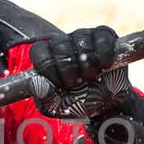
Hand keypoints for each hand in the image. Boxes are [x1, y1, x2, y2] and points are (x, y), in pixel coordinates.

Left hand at [29, 27, 143, 143]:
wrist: (108, 107)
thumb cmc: (80, 104)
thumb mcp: (58, 107)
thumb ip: (44, 97)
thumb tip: (34, 84)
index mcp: (48, 59)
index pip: (39, 51)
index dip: (48, 67)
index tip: (60, 83)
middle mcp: (64, 44)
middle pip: (59, 46)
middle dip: (69, 69)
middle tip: (78, 83)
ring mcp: (84, 37)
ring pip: (81, 40)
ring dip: (88, 65)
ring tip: (92, 77)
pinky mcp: (104, 36)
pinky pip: (101, 38)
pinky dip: (104, 55)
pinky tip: (105, 66)